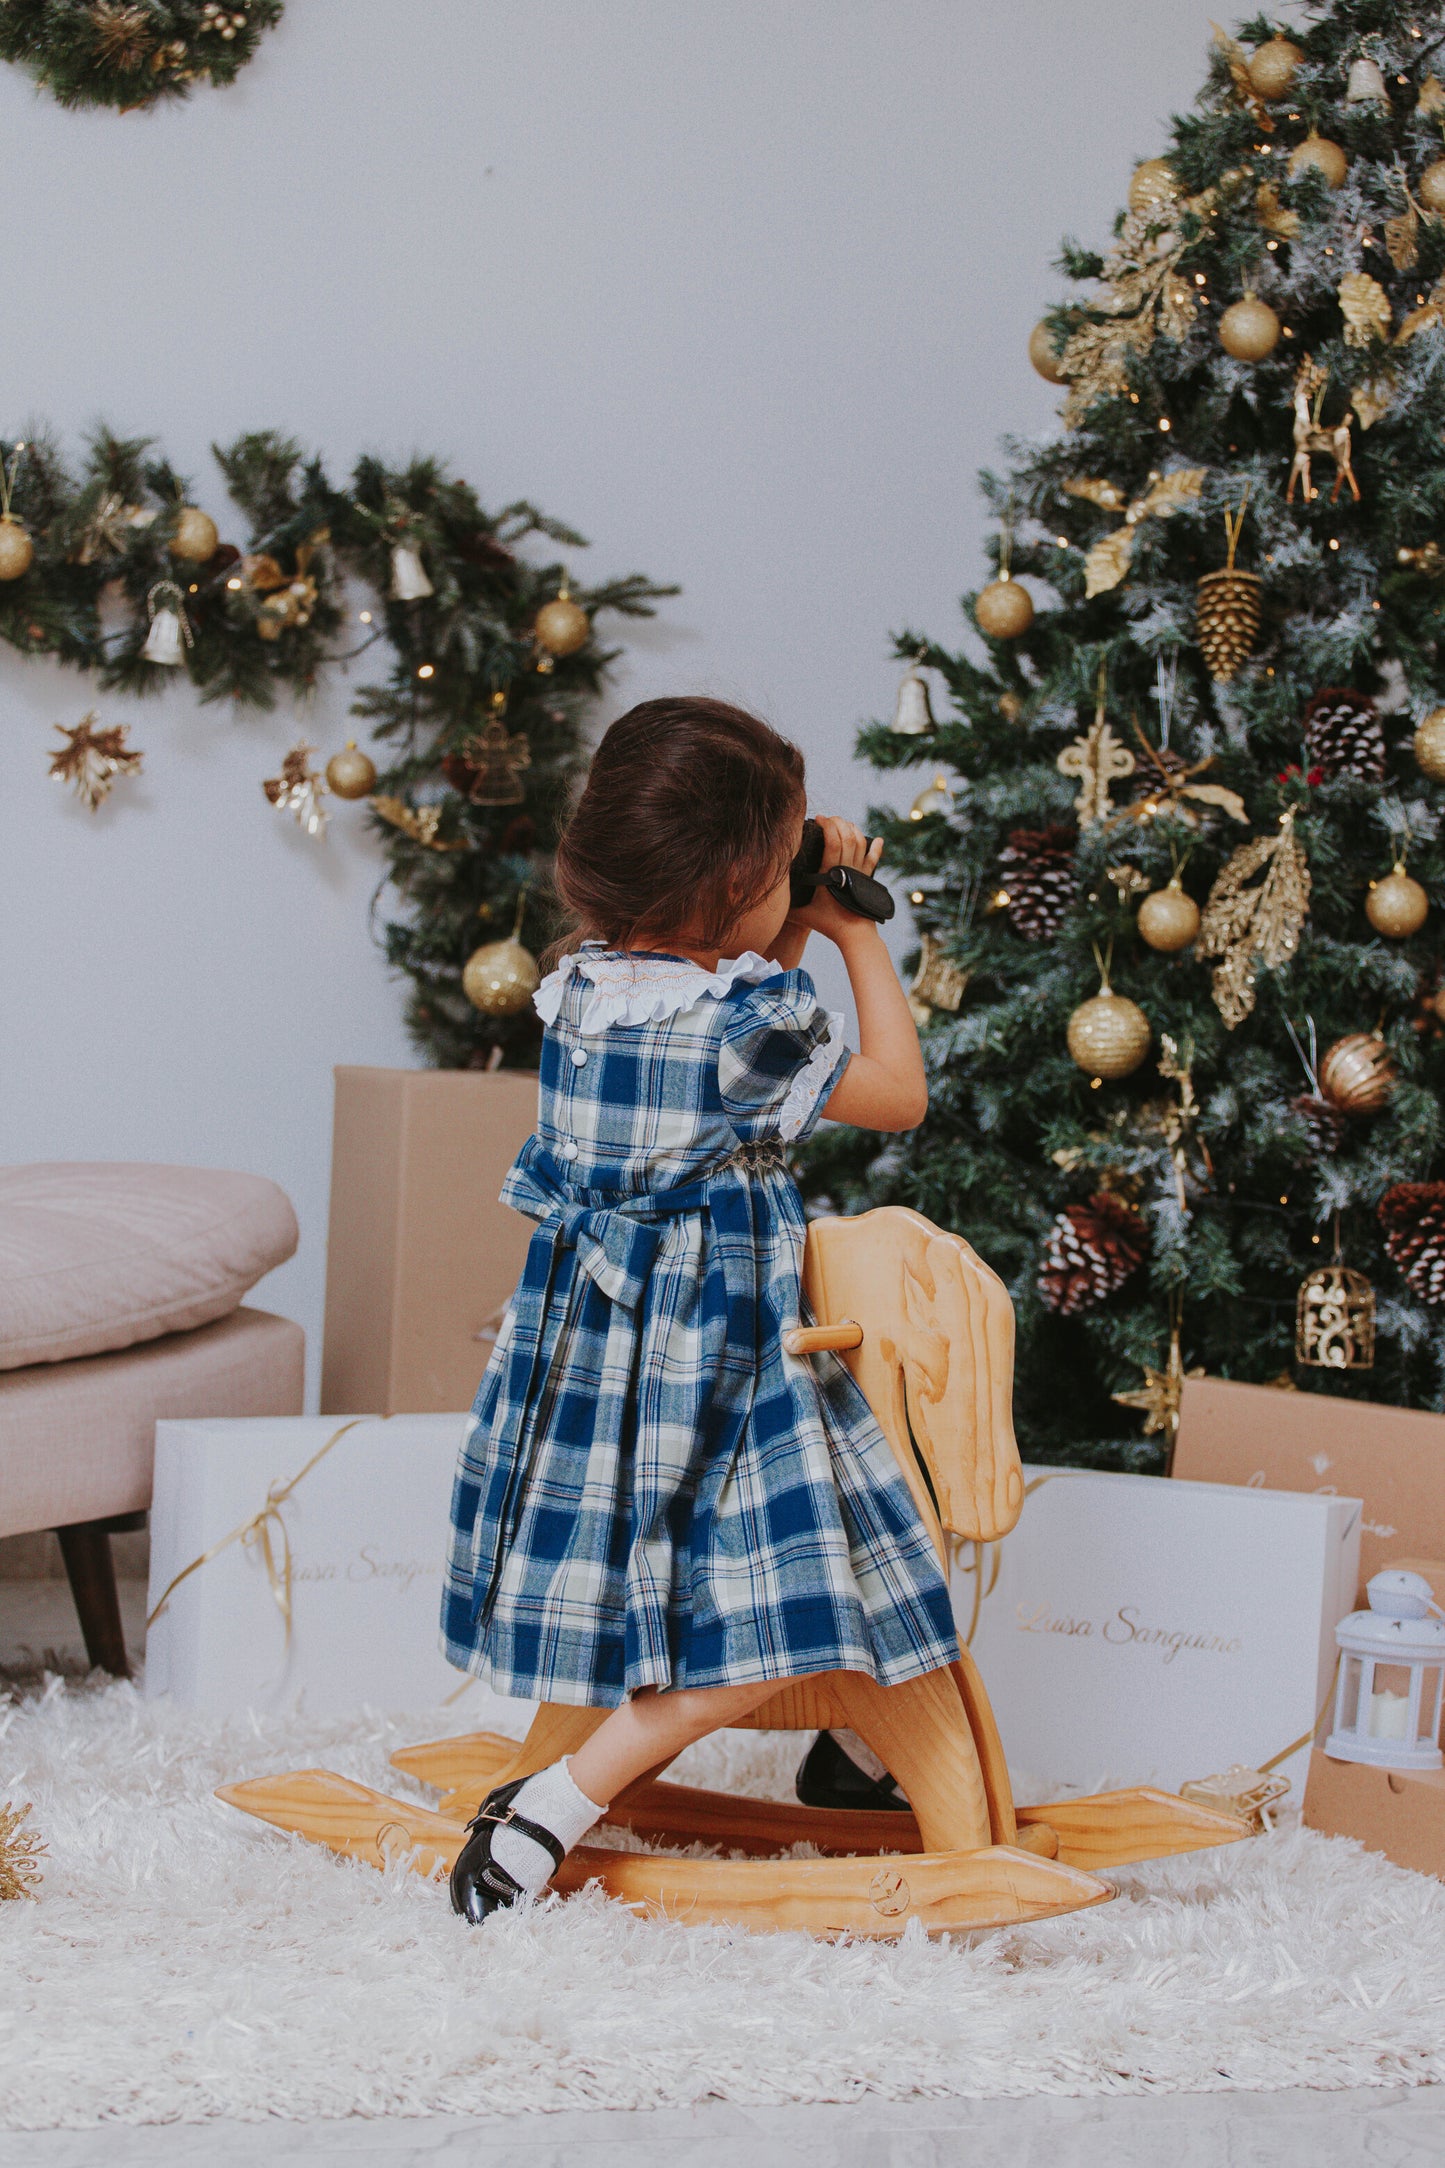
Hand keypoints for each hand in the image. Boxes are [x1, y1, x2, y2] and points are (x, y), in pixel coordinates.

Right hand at [784, 816, 884, 945]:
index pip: (833, 841)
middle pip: (848, 836)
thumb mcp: (803, 915)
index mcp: (831, 873)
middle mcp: (848, 868)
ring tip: (843, 824)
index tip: (819, 819)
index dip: (827, 825)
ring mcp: (860, 872)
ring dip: (853, 829)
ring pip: (861, 842)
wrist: (855, 935)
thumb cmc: (828, 925)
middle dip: (838, 822)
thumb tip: (769, 900)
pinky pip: (873, 858)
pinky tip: (877, 840)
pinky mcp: (867, 878)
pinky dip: (876, 847)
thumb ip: (786, 907)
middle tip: (828, 819)